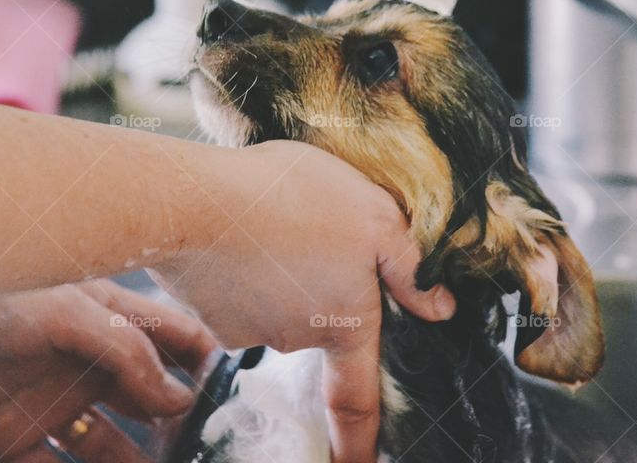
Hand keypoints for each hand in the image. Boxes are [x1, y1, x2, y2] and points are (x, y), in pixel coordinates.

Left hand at [0, 281, 215, 462]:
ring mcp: (54, 401)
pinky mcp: (12, 437)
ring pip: (112, 443)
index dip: (205, 368)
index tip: (226, 400)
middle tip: (197, 451)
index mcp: (111, 320)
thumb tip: (178, 398)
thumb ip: (129, 354)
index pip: (176, 342)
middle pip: (150, 400)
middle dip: (177, 426)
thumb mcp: (71, 313)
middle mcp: (89, 363)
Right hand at [152, 140, 456, 462]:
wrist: (197, 201)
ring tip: (269, 218)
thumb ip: (409, 263)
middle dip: (312, 290)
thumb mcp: (373, 214)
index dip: (359, 443)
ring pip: (271, 302)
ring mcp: (247, 329)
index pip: (355, 399)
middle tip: (306, 230)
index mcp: (343, 322)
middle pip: (312, 324)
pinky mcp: (208, 311)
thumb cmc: (292, 199)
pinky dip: (238, 268)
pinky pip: (232, 292)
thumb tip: (439, 306)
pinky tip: (237, 230)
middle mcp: (295, 338)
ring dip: (275, 271)